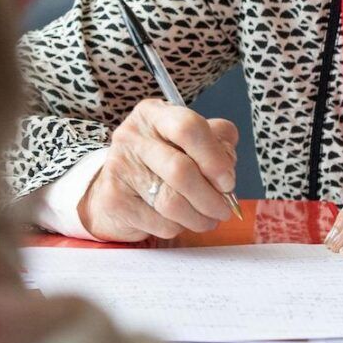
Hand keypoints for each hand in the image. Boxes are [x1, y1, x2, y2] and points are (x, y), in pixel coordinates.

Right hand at [79, 99, 240, 240]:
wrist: (118, 188)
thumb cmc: (162, 162)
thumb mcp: (190, 142)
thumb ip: (217, 143)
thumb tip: (228, 166)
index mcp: (154, 114)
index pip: (188, 128)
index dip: (215, 158)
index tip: (228, 181)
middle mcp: (132, 136)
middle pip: (181, 170)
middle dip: (211, 197)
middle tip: (224, 209)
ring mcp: (120, 168)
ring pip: (172, 202)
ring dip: (200, 218)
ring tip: (208, 219)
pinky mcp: (114, 200)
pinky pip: (161, 223)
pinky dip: (179, 227)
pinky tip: (180, 221)